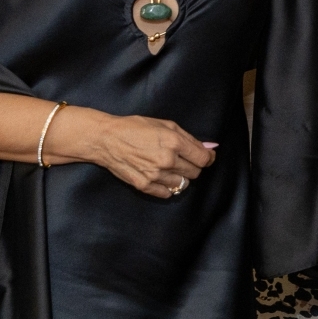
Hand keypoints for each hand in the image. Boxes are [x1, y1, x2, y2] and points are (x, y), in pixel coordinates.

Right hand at [78, 110, 215, 198]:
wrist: (107, 139)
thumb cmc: (136, 128)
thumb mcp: (166, 125)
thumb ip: (189, 138)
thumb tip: (210, 148)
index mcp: (174, 142)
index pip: (203, 159)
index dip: (208, 158)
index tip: (206, 157)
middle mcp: (167, 160)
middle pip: (195, 172)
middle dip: (193, 166)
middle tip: (185, 159)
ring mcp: (155, 175)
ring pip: (182, 184)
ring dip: (181, 177)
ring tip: (171, 167)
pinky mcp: (144, 186)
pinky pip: (167, 193)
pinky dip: (168, 187)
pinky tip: (162, 177)